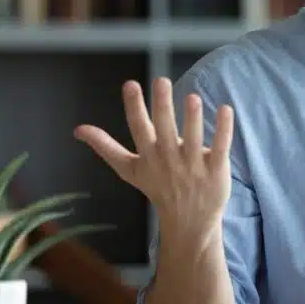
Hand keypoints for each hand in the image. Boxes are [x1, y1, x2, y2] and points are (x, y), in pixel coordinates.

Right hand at [74, 77, 234, 234]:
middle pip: (164, 129)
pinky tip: (225, 109)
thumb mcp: (128, 170)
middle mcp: (169, 160)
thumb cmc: (157, 188)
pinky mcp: (215, 170)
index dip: (134, 106)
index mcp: (148, 156)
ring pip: (193, 138)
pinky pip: (220, 147)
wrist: (188, 222)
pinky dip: (223, 129)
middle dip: (162, 106)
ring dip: (192, 118)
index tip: (130, 84)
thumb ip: (106, 147)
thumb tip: (78, 129)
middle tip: (161, 81)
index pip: (139, 128)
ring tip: (192, 97)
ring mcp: (193, 166)